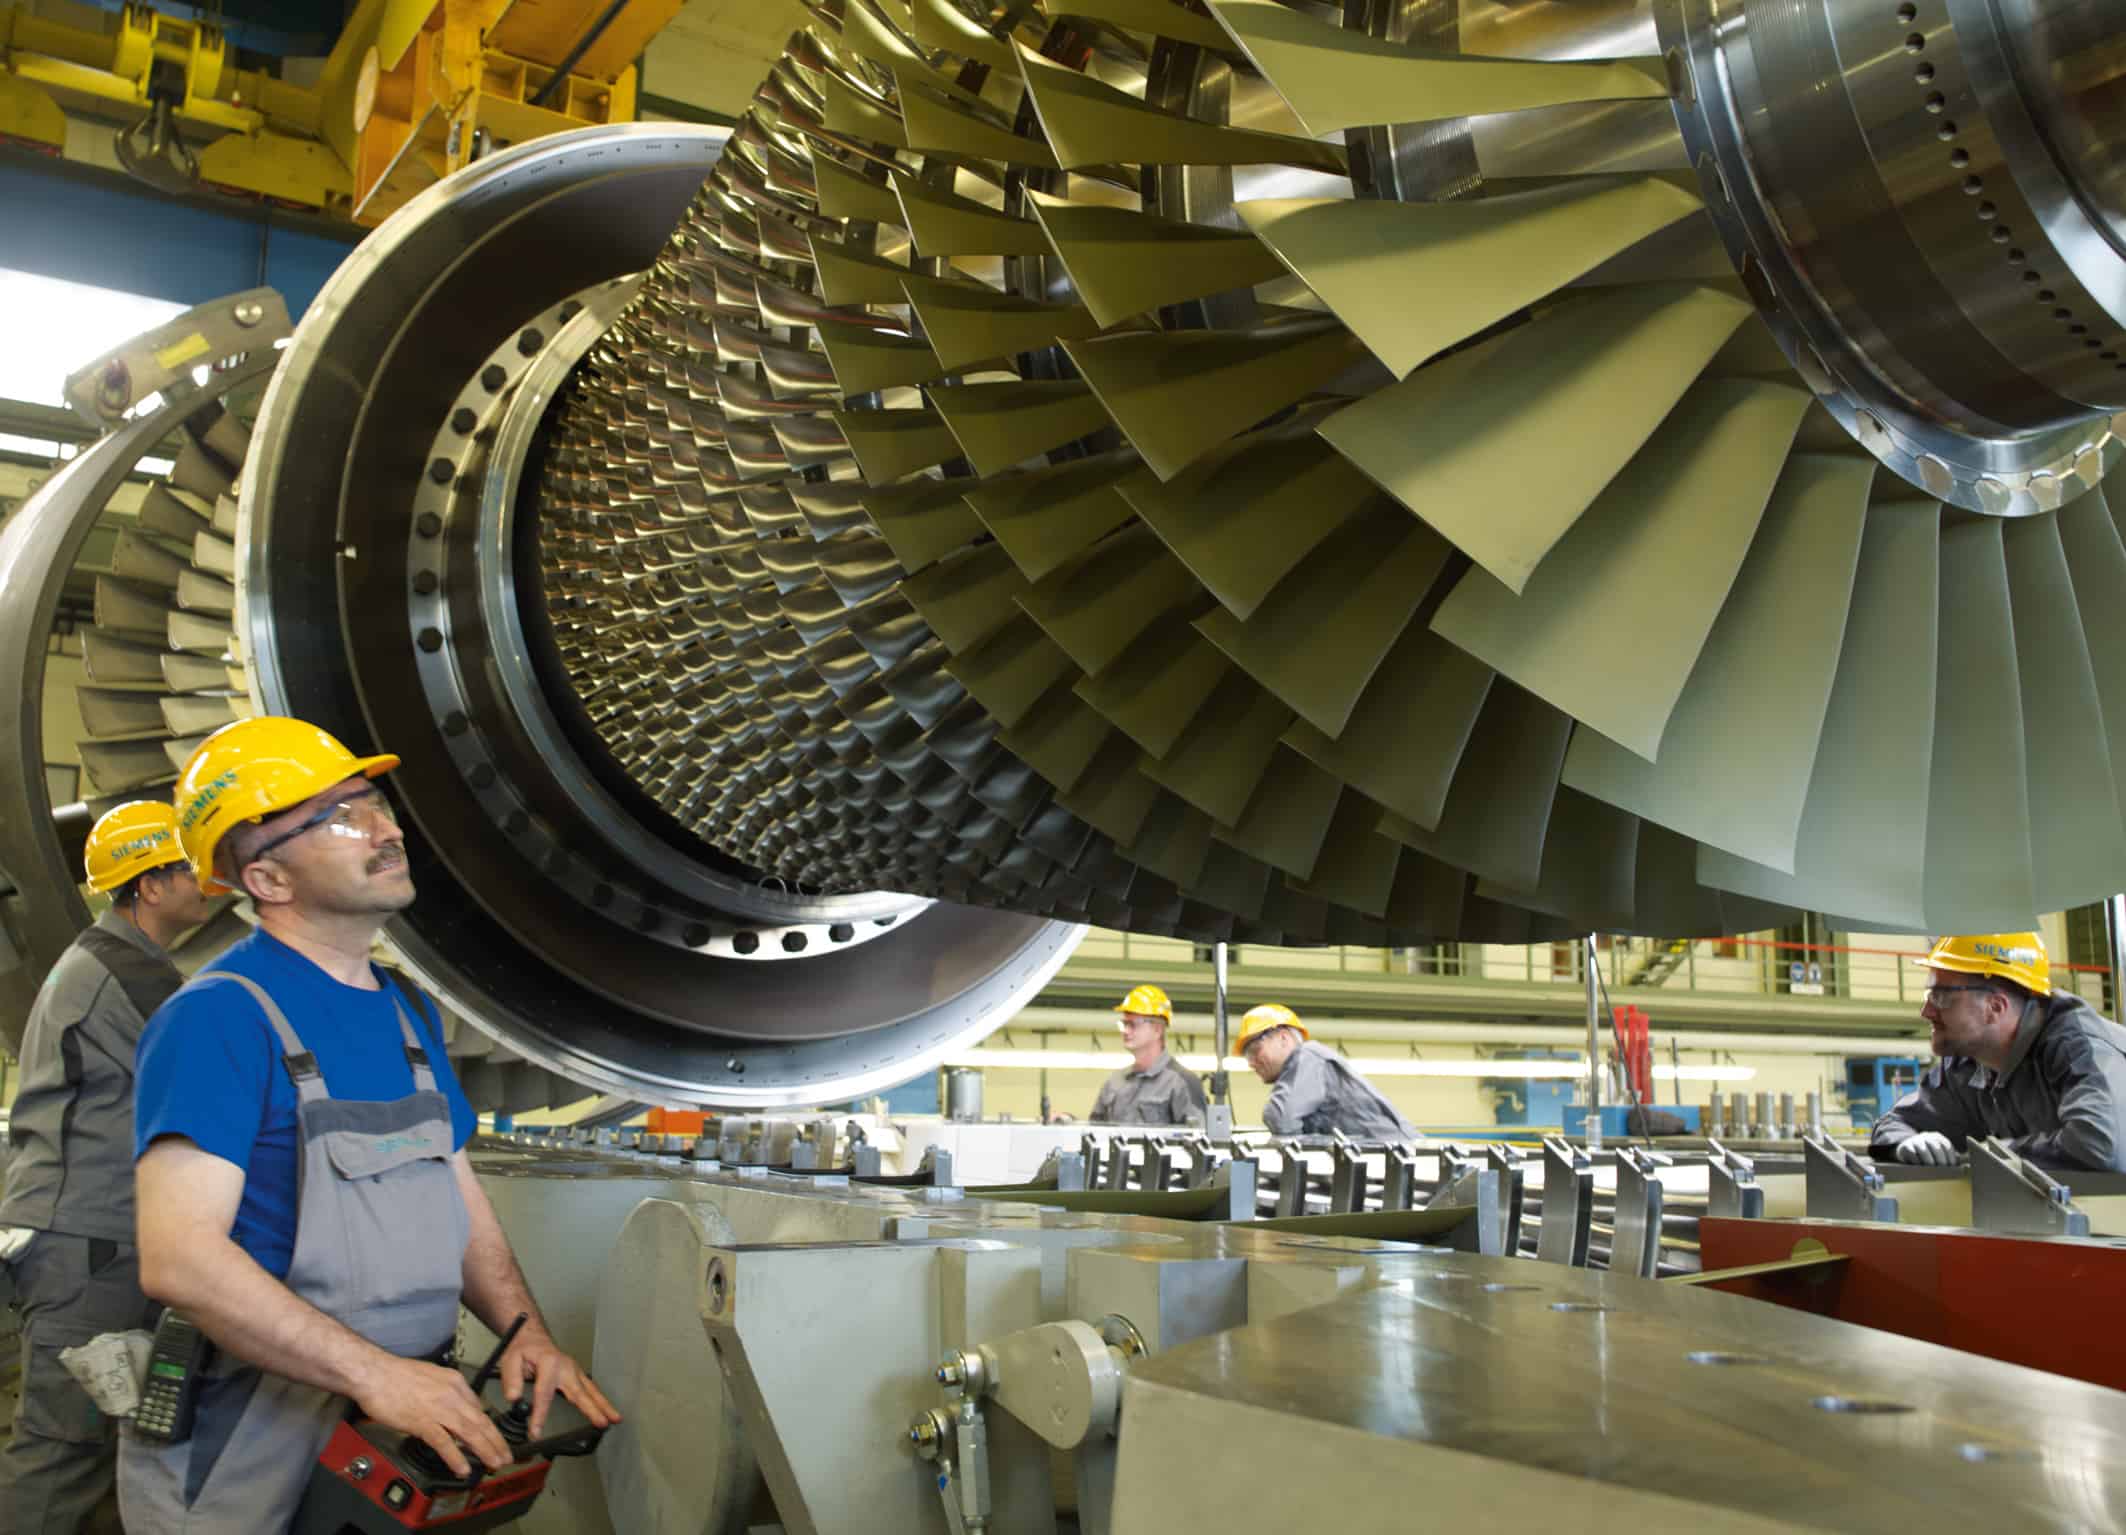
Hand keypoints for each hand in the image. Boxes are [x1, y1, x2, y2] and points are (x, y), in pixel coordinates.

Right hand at [353, 1354, 510, 1477]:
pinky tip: (463, 1468)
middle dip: (496, 1441)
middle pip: (481, 1421)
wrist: (375, 1373)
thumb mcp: (432, 1375)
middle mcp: (452, 1394)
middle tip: (505, 1455)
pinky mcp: (422, 1422)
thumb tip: (455, 1408)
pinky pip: (444, 1443)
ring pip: (469, 1432)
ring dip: (485, 1450)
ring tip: (494, 1463)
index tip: (494, 1438)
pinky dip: (455, 1457)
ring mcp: (439, 1409)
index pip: (478, 1407)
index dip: (488, 1426)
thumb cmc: (396, 1375)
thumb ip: (447, 1391)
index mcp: (455, 1382)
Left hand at [497, 1321, 619, 1438]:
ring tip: (614, 1419)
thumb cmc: (523, 1350)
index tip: (536, 1432)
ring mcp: (575, 1370)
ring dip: (603, 1405)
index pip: (544, 1394)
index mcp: (549, 1363)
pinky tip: (608, 1412)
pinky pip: (591, 1389)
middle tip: (601, 1423)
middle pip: (579, 1392)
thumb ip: (511, 1379)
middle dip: (591, 1409)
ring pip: (591, 1390)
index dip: (540, 1415)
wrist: (533, 1339)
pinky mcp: (578, 1375)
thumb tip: (514, 1398)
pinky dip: (601, 1400)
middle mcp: (566, 1367)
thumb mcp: (510, 1360)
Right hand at [1894, 1130, 1958, 1165]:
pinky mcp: (1905, 1146)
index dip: (1950, 1156)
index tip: (1952, 1166)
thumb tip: (1968, 1166)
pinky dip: (1917, 1161)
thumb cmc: (1929, 1156)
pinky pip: (1912, 1153)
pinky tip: (1920, 1166)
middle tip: (1942, 1169)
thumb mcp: (1940, 1154)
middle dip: (1940, 1159)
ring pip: (1924, 1150)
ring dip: (1929, 1160)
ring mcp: (1915, 1140)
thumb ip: (1951, 1158)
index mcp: (1937, 1137)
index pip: (1946, 1145)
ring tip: (1931, 1169)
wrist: (1907, 1151)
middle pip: (1936, 1147)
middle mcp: (1926, 1136)